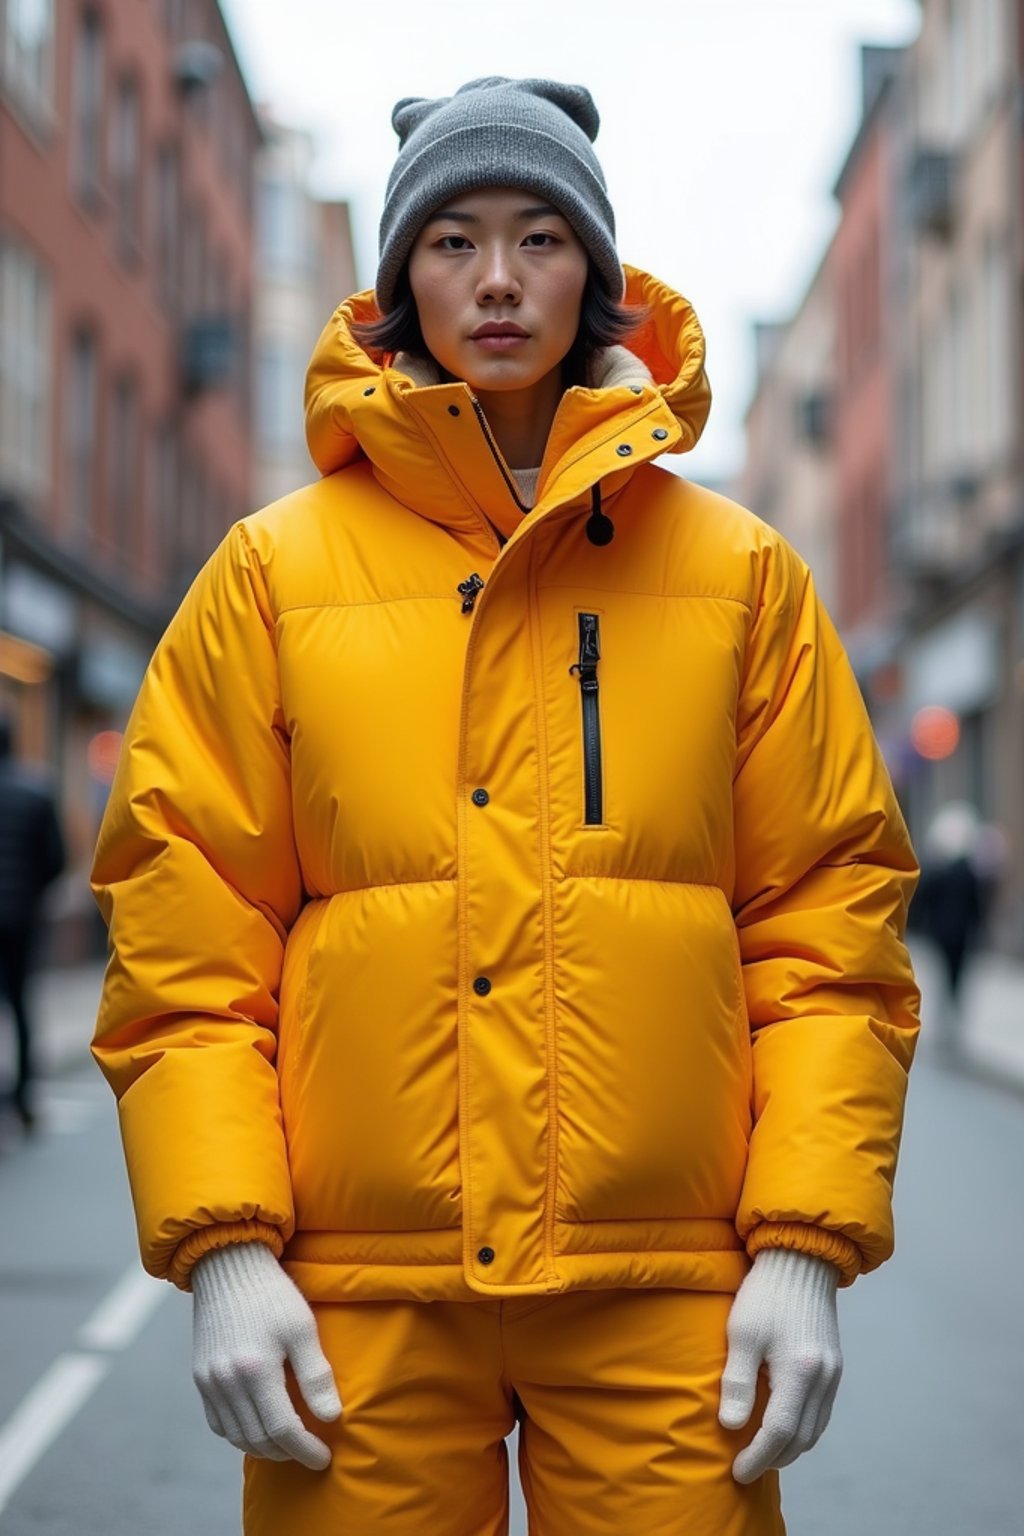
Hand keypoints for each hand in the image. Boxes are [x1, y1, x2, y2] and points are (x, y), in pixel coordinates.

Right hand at [191, 1240, 341, 1469]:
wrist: (229, 1265)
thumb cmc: (272, 1294)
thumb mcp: (302, 1328)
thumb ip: (315, 1375)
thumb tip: (332, 1417)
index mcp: (255, 1369)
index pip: (282, 1429)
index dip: (305, 1449)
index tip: (324, 1458)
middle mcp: (226, 1382)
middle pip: (258, 1438)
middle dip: (287, 1453)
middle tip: (310, 1453)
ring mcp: (209, 1381)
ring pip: (236, 1435)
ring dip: (263, 1448)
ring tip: (288, 1445)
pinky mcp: (200, 1376)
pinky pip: (218, 1422)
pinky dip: (239, 1434)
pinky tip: (258, 1429)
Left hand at [718, 1247, 841, 1482]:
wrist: (800, 1259)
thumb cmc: (765, 1293)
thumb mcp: (741, 1333)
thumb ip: (737, 1381)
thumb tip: (731, 1426)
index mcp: (800, 1371)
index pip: (779, 1432)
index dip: (757, 1457)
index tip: (737, 1472)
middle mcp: (823, 1377)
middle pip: (802, 1438)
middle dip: (774, 1458)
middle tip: (746, 1466)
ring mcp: (833, 1372)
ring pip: (816, 1429)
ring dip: (790, 1447)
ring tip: (762, 1451)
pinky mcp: (834, 1364)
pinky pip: (822, 1411)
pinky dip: (803, 1428)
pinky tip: (783, 1424)